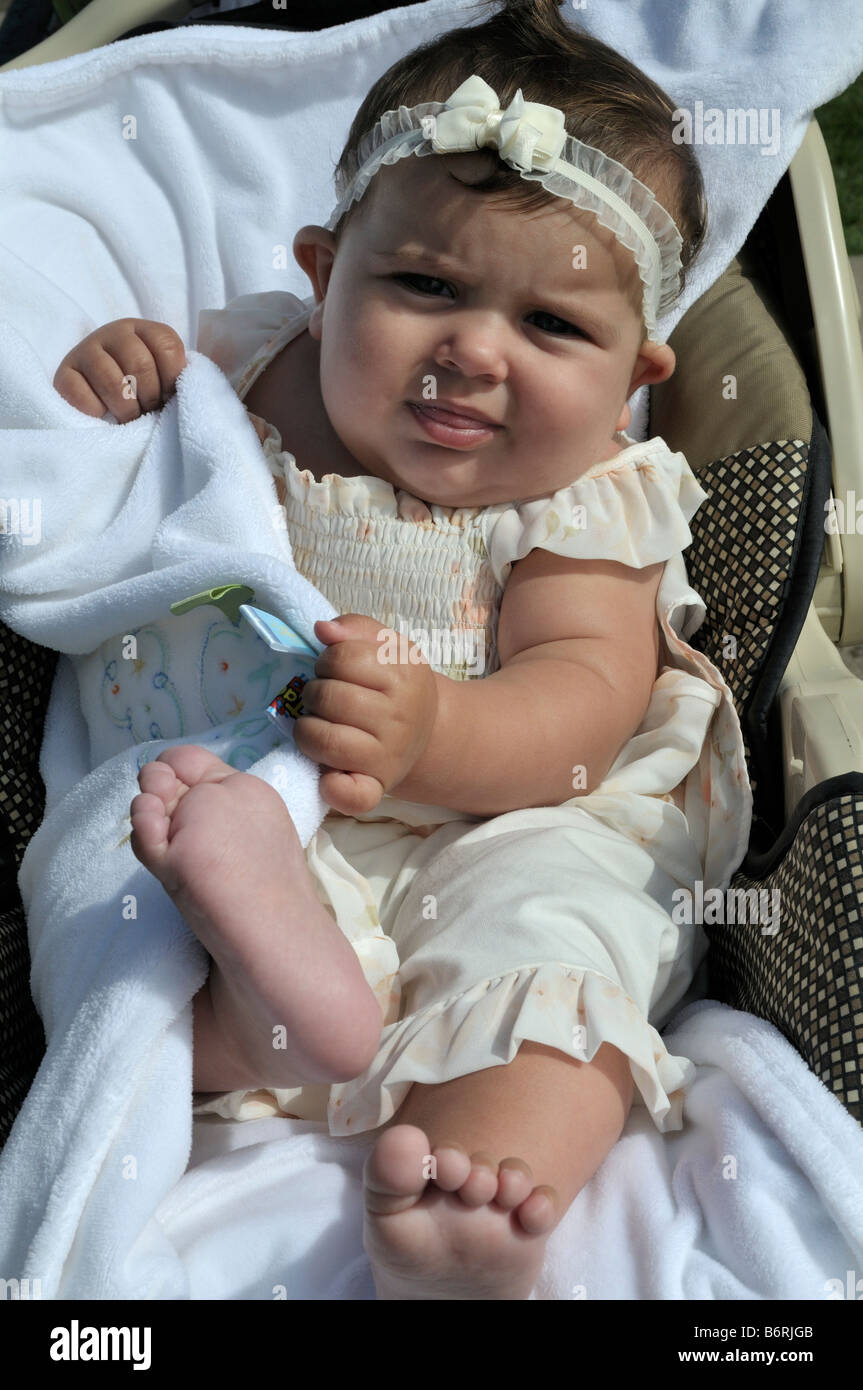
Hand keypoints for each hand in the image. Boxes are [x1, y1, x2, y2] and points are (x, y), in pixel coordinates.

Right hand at [53, 318, 186, 421]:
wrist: (95, 388)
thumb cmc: (140, 386)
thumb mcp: (163, 373)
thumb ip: (179, 377)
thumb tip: (194, 392)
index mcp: (143, 329)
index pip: (167, 347)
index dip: (173, 379)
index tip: (169, 396)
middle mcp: (114, 332)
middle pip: (140, 365)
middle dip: (150, 398)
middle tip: (149, 411)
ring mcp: (86, 350)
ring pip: (113, 383)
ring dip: (127, 410)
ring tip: (130, 417)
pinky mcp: (64, 373)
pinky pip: (82, 396)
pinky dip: (98, 412)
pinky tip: (103, 414)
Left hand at [294, 613, 438, 815]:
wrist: (428, 731)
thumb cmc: (396, 684)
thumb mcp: (387, 646)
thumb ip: (355, 628)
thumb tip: (323, 630)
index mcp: (403, 676)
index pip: (341, 658)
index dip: (327, 661)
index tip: (333, 671)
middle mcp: (399, 717)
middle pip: (329, 698)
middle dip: (314, 694)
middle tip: (324, 699)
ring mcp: (388, 756)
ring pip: (325, 741)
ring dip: (307, 731)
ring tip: (316, 726)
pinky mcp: (377, 787)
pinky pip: (351, 796)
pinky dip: (332, 787)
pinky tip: (327, 773)